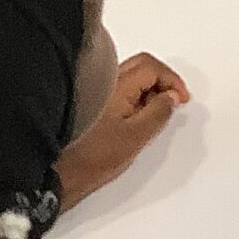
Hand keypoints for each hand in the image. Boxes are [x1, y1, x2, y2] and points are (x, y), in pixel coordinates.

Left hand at [56, 54, 191, 208]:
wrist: (58, 171)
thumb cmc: (90, 157)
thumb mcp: (136, 137)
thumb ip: (158, 113)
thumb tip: (171, 98)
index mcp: (116, 85)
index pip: (151, 67)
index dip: (171, 80)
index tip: (180, 97)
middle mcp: (103, 81)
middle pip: (141, 66)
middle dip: (162, 81)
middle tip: (173, 101)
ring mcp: (95, 90)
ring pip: (130, 77)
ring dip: (147, 89)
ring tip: (154, 114)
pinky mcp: (90, 101)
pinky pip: (119, 88)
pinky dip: (133, 96)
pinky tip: (135, 117)